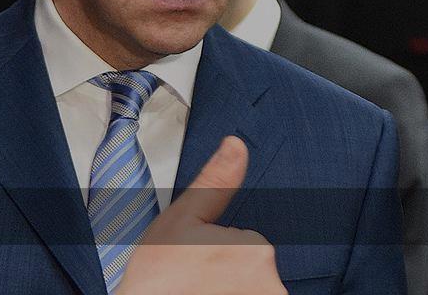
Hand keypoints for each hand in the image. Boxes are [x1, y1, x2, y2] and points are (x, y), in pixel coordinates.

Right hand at [116, 136, 285, 294]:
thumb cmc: (157, 275)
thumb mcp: (181, 218)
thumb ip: (215, 183)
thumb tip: (236, 146)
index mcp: (255, 249)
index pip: (246, 243)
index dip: (215, 249)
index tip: (193, 259)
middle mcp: (270, 282)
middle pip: (250, 268)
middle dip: (225, 270)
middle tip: (191, 276)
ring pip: (248, 287)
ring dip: (227, 287)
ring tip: (193, 289)